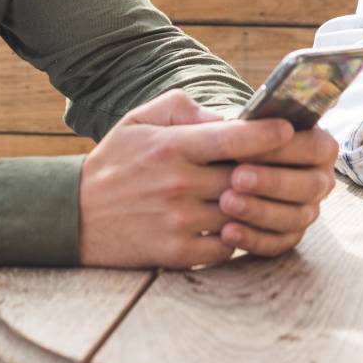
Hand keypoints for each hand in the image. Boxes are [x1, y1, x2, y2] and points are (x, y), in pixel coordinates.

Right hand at [78, 90, 294, 267]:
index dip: (267, 133)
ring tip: (263, 195)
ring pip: (241, 213)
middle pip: (245, 178)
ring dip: (255, 205)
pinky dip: (237, 236)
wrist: (73, 216)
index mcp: (172, 147)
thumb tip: (226, 117)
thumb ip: (183, 108)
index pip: (233, 138)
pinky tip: (236, 223)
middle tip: (285, 165)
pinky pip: (226, 246)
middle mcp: (178, 184)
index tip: (289, 129)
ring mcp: (179, 221)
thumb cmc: (115, 163)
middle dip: (268, 171)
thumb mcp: (139, 120)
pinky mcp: (177, 253)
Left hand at [217, 127, 338, 256]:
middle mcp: (319, 179)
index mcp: (317, 144)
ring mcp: (307, 210)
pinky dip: (254, 240)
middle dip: (273, 181)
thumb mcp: (212, 121)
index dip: (282, 150)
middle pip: (309, 185)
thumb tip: (215, 120)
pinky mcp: (288, 236)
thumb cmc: (219, 140)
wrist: (211, 174)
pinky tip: (227, 233)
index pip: (313, 147)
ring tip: (226, 203)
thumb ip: (206, 114)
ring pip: (295, 217)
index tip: (246, 149)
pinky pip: (279, 244)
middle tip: (237, 178)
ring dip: (261, 211)